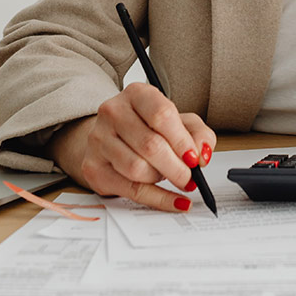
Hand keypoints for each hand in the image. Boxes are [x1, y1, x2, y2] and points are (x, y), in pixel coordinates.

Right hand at [48, 82, 215, 211]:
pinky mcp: (93, 167)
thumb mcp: (179, 121)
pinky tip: (175, 200)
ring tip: (169, 175)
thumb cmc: (148, 126)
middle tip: (190, 177)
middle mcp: (114, 112)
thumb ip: (197, 133)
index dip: (182, 141)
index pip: (161, 115)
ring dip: (162, 178)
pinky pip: (130, 190)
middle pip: (150, 145)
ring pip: (137, 169)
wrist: (111, 134)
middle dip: (176, 167)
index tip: (194, 158)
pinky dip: (158, 199)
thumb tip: (202, 154)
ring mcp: (99, 139)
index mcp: (137, 94)